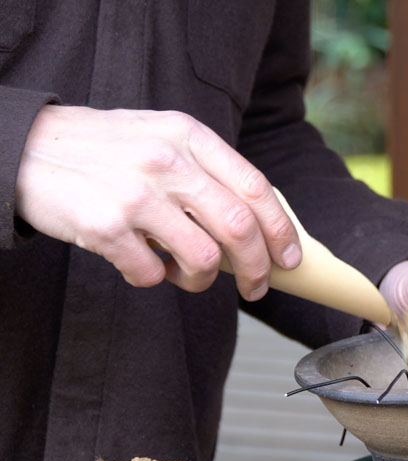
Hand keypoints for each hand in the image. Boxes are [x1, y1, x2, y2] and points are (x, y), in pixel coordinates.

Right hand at [13, 105, 301, 300]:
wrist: (24, 147)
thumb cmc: (104, 150)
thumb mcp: (161, 137)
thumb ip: (207, 170)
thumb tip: (261, 223)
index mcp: (188, 136)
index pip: (256, 188)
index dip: (281, 231)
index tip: (289, 259)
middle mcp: (167, 161)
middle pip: (240, 229)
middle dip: (257, 269)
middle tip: (256, 287)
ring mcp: (135, 194)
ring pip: (203, 259)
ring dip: (202, 279)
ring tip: (184, 272)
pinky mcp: (104, 226)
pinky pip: (151, 274)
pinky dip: (153, 279)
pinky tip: (140, 262)